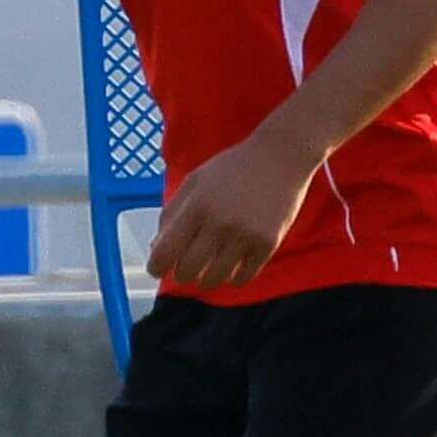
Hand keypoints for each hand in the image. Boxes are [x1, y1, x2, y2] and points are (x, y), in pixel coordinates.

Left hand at [147, 128, 320, 291]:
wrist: (281, 157)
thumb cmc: (233, 169)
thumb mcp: (195, 182)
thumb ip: (171, 213)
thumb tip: (155, 249)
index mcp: (198, 205)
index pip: (166, 251)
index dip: (156, 266)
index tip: (158, 269)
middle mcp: (220, 223)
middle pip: (188, 271)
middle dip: (181, 273)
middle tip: (186, 267)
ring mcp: (246, 235)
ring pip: (214, 280)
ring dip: (206, 279)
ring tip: (208, 268)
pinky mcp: (268, 244)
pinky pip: (242, 278)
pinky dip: (232, 278)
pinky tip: (231, 267)